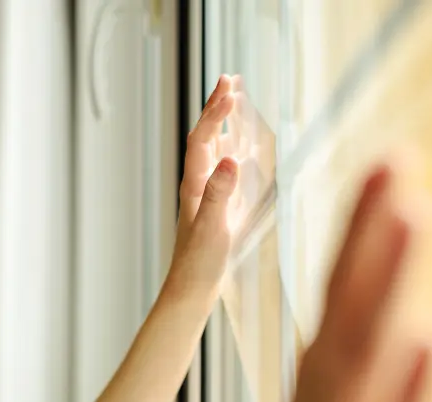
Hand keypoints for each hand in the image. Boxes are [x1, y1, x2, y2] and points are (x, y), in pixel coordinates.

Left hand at [171, 75, 277, 291]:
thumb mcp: (213, 228)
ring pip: (211, 150)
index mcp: (195, 187)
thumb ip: (220, 194)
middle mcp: (197, 186)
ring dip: (222, 124)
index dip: (215, 113)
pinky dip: (230, 150)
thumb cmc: (200, 264)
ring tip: (233, 102)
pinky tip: (240, 150)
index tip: (230, 89)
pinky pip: (221, 169)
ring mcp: (204, 196)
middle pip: (204, 137)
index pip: (203, 139)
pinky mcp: (214, 208)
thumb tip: (230, 159)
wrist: (191, 291)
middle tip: (229, 79)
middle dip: (215, 108)